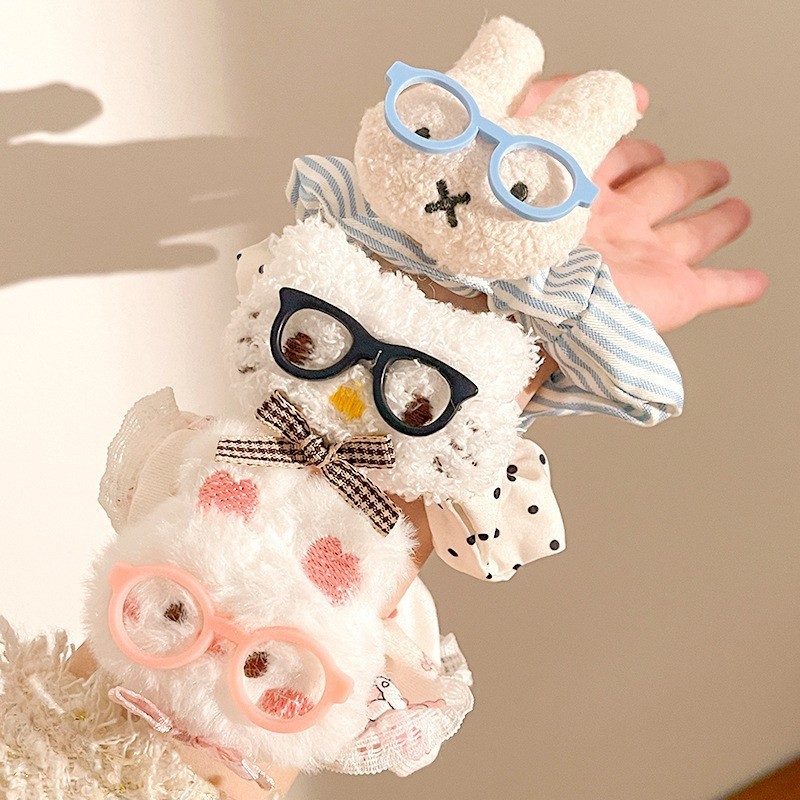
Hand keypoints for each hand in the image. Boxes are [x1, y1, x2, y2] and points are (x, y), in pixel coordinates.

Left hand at [517, 77, 767, 331]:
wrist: (519, 298)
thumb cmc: (512, 224)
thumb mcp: (525, 143)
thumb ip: (553, 104)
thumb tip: (606, 90)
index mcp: (579, 196)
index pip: (614, 164)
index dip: (631, 148)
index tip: (649, 134)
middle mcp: (613, 228)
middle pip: (661, 195)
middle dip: (687, 180)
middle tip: (712, 172)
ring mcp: (642, 263)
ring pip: (689, 238)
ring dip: (714, 225)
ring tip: (735, 213)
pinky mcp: (668, 295)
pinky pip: (714, 290)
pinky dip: (736, 285)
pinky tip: (750, 280)